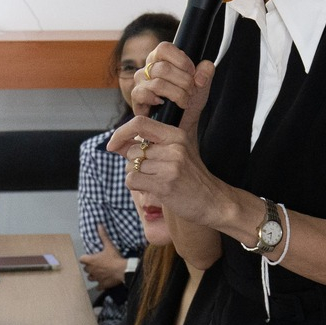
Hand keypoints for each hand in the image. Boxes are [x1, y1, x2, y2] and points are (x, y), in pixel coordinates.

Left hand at [79, 227, 127, 290]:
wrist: (123, 270)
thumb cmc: (114, 258)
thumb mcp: (109, 245)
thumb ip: (103, 235)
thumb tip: (99, 225)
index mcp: (91, 261)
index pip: (81, 259)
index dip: (84, 258)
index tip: (88, 257)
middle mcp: (91, 270)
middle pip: (85, 269)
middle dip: (89, 266)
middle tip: (95, 264)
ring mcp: (96, 278)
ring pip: (90, 278)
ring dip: (93, 275)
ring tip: (98, 272)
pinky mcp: (102, 284)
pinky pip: (97, 286)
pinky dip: (99, 284)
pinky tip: (103, 281)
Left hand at [106, 112, 238, 232]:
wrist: (213, 201)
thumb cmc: (191, 178)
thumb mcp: (175, 154)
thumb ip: (147, 147)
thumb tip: (116, 144)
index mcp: (176, 135)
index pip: (140, 123)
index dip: (121, 132)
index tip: (112, 145)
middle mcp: (174, 147)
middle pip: (133, 150)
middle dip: (133, 163)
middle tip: (150, 173)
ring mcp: (170, 166)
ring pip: (131, 166)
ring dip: (137, 176)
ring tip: (155, 181)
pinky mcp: (165, 185)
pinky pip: (132, 180)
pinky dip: (135, 186)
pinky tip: (151, 189)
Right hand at [123, 42, 214, 133]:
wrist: (184, 121)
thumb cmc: (189, 98)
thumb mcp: (202, 83)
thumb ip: (206, 71)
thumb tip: (200, 75)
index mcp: (161, 58)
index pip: (165, 48)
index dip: (181, 60)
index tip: (193, 72)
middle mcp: (148, 67)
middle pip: (164, 68)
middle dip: (184, 82)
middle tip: (192, 91)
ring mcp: (140, 82)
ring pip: (158, 84)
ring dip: (177, 94)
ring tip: (185, 100)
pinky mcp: (136, 97)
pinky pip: (143, 94)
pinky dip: (157, 100)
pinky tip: (164, 104)